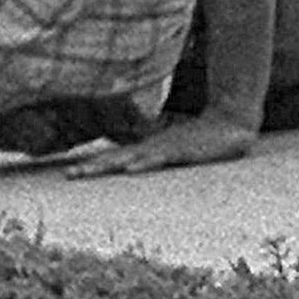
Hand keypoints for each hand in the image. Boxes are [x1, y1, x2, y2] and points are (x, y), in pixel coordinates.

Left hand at [63, 113, 257, 178]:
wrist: (230, 124)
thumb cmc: (202, 142)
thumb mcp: (176, 152)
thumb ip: (160, 157)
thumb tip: (141, 166)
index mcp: (148, 149)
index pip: (115, 157)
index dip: (93, 164)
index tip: (69, 172)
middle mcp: (152, 147)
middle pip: (116, 158)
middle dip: (92, 167)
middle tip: (68, 174)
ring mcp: (166, 148)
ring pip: (132, 157)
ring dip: (109, 165)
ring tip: (87, 172)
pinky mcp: (182, 151)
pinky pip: (160, 158)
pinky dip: (144, 163)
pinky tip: (130, 169)